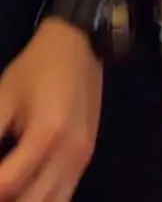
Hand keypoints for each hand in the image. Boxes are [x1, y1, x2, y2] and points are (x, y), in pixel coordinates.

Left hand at [0, 19, 102, 201]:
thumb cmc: (36, 67)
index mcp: (46, 135)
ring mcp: (81, 160)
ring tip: (6, 188)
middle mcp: (68, 154)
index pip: (6, 184)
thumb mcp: (3, 96)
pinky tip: (24, 192)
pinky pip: (62, 198)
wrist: (80, 43)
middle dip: (5, 198)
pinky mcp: (85, 160)